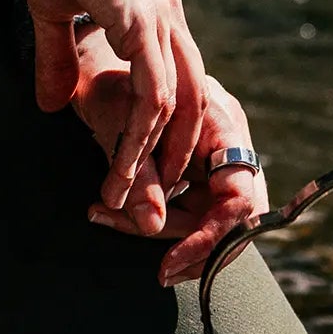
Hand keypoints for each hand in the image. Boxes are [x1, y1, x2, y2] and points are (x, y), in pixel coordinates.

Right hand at [17, 0, 209, 226]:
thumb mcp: (54, 9)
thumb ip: (60, 58)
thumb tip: (52, 107)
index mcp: (156, 8)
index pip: (178, 77)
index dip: (170, 123)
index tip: (153, 161)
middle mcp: (168, 14)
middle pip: (190, 98)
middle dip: (175, 149)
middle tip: (156, 190)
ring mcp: (160, 18)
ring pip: (174, 104)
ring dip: (155, 155)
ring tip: (131, 192)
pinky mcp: (141, 22)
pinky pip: (152, 95)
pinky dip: (141, 136)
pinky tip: (124, 163)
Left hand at [77, 62, 270, 284]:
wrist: (95, 62)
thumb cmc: (105, 82)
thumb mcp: (117, 124)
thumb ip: (140, 176)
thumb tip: (152, 226)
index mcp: (221, 121)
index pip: (238, 196)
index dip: (210, 236)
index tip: (171, 260)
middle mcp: (228, 140)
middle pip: (232, 216)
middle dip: (195, 246)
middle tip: (161, 271)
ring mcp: (217, 154)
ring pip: (211, 217)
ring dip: (168, 235)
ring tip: (111, 222)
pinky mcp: (198, 168)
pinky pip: (192, 208)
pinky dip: (159, 219)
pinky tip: (115, 216)